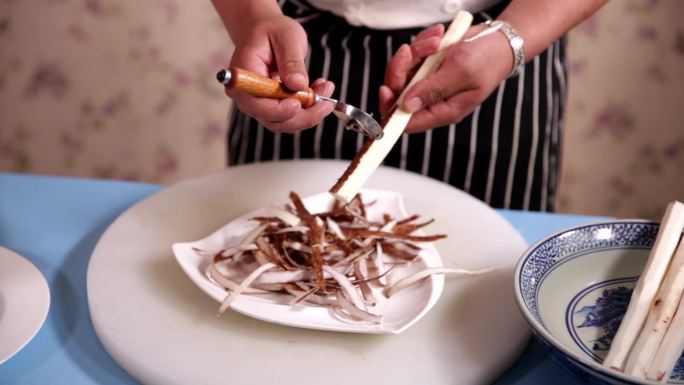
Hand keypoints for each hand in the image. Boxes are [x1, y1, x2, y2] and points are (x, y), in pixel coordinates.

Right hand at [227, 15, 333, 132]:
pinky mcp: (273, 106)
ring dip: (310, 112)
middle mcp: (247, 95)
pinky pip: (291, 116)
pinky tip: (319, 90)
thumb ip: (291, 61)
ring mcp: (259, 103)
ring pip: (285, 122)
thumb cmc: (272, 31)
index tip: (299, 104)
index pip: (256, 104)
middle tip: (326, 102)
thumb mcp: (286, 37)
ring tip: (325, 88)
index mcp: (243, 75)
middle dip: (303, 115)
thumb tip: (298, 85)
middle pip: (272, 119)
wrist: (266, 31)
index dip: (278, 110)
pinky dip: (309, 108)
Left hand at [379, 23, 513, 132]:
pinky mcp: (426, 67)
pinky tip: (437, 37)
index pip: (407, 121)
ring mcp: (427, 83)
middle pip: (398, 93)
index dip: (392, 108)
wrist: (498, 40)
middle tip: (412, 51)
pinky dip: (421, 43)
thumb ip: (433, 89)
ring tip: (436, 41)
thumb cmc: (488, 59)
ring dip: (415, 51)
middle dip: (401, 69)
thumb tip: (407, 105)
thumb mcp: (461, 73)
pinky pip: (411, 57)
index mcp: (443, 111)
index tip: (386, 89)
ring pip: (402, 71)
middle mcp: (432, 100)